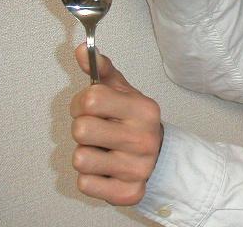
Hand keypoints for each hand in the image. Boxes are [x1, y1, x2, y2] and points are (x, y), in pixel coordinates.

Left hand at [70, 44, 162, 204]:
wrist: (162, 157)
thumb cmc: (135, 121)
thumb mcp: (123, 92)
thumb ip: (102, 71)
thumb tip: (80, 49)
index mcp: (144, 109)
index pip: (91, 99)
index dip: (83, 103)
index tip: (92, 108)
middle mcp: (144, 138)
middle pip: (81, 129)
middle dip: (83, 130)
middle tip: (97, 131)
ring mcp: (138, 167)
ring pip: (80, 159)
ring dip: (86, 155)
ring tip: (103, 150)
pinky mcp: (129, 192)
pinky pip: (86, 184)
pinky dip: (91, 177)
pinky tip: (107, 169)